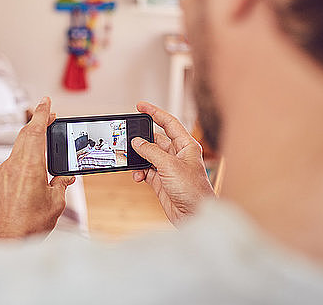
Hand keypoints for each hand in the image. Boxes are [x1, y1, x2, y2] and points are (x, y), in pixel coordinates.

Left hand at [0, 97, 75, 239]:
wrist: (8, 241)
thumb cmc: (33, 224)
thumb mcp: (56, 202)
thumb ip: (61, 184)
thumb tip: (66, 177)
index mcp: (30, 166)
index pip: (35, 131)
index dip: (42, 113)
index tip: (46, 101)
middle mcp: (12, 165)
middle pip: (25, 136)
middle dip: (38, 123)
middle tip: (50, 116)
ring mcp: (1, 173)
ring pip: (17, 151)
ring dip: (31, 146)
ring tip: (44, 151)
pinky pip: (10, 165)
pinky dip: (22, 164)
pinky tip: (31, 177)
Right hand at [131, 102, 213, 225]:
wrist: (195, 216)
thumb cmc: (193, 190)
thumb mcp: (169, 166)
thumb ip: (151, 152)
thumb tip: (137, 142)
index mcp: (186, 145)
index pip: (169, 123)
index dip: (154, 112)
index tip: (140, 106)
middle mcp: (178, 155)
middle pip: (156, 140)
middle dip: (142, 140)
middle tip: (128, 138)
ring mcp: (169, 168)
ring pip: (148, 156)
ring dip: (139, 159)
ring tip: (131, 162)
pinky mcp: (162, 181)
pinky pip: (146, 171)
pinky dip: (139, 172)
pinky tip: (137, 177)